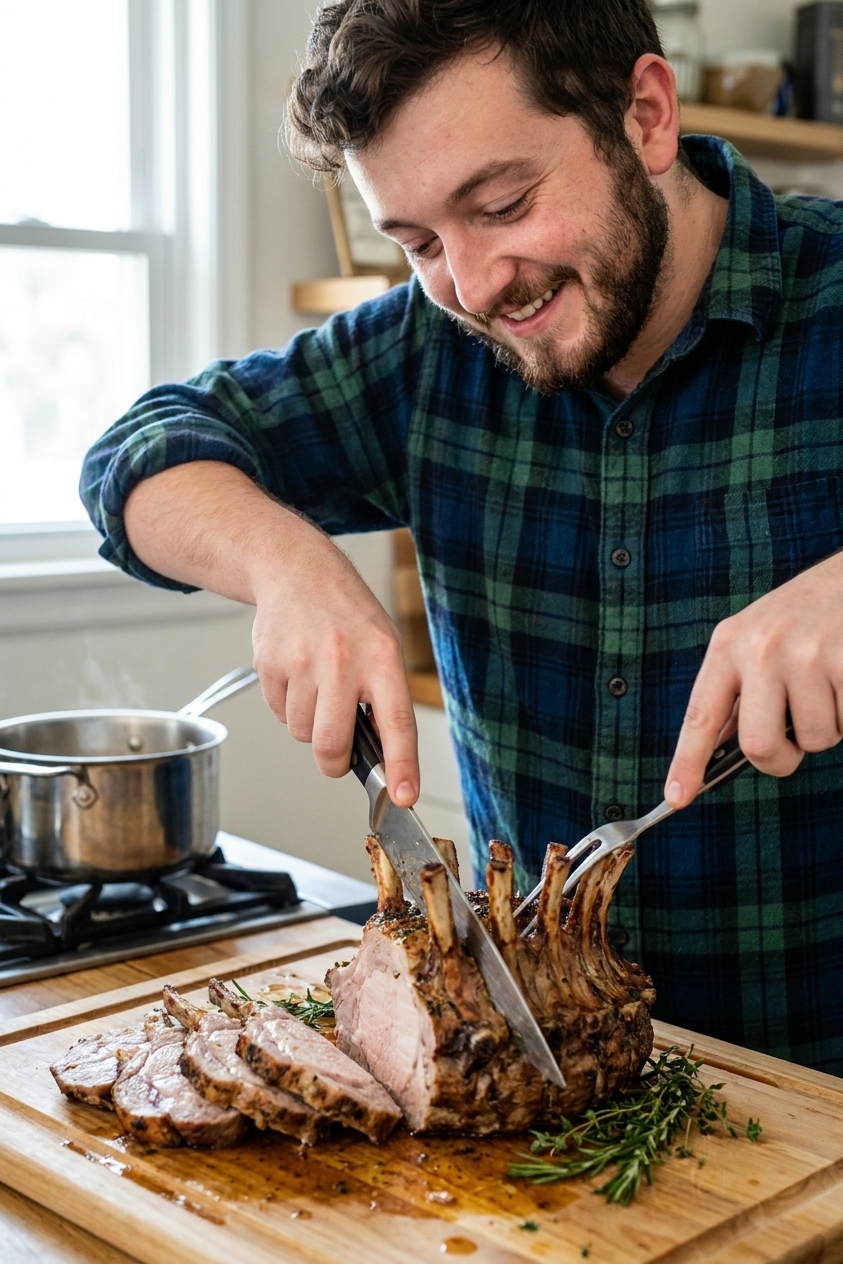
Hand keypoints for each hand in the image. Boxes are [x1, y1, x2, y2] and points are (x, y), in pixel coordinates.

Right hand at [125, 461, 418, 805]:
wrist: (297, 571)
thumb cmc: (347, 615)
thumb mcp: (383, 645)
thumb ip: (385, 697)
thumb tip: (384, 759)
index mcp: (382, 657)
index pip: (396, 723)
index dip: (401, 765)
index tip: (403, 796)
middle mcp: (342, 660)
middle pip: (332, 744)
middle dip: (334, 762)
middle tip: (339, 756)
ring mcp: (301, 662)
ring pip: (303, 733)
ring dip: (311, 726)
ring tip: (319, 687)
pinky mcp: (269, 665)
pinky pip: (280, 714)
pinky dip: (289, 707)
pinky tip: (297, 675)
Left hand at [664, 551, 842, 808]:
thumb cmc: (802, 615)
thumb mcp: (754, 637)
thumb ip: (737, 689)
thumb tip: (720, 748)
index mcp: (728, 645)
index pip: (700, 716)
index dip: (687, 761)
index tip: (676, 797)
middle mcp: (761, 649)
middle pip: (759, 745)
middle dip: (781, 758)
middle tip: (794, 742)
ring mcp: (806, 654)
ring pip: (815, 739)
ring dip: (827, 727)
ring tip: (828, 687)